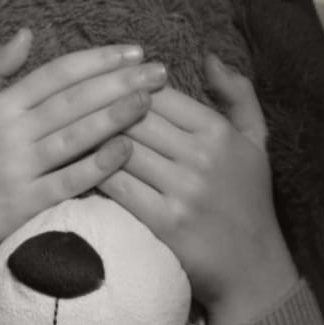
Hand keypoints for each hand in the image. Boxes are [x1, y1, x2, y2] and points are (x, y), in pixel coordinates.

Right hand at [0, 29, 167, 324]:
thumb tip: (26, 33)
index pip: (56, 73)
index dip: (97, 60)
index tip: (133, 50)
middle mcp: (9, 132)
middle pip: (73, 99)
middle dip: (119, 81)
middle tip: (158, 71)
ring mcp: (17, 168)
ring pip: (75, 135)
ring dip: (115, 116)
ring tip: (150, 101)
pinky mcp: (24, 204)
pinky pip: (68, 180)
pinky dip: (98, 164)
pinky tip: (126, 149)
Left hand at [99, 54, 298, 324]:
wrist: (253, 267)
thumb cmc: (250, 198)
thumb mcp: (256, 140)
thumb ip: (238, 94)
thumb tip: (208, 57)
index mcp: (218, 131)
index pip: (159, 94)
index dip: (127, 87)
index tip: (106, 89)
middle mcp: (201, 157)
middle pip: (133, 117)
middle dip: (102, 109)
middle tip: (73, 106)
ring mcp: (182, 190)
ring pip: (119, 148)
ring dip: (91, 138)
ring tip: (67, 131)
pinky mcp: (163, 222)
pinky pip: (116, 187)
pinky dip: (93, 173)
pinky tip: (76, 167)